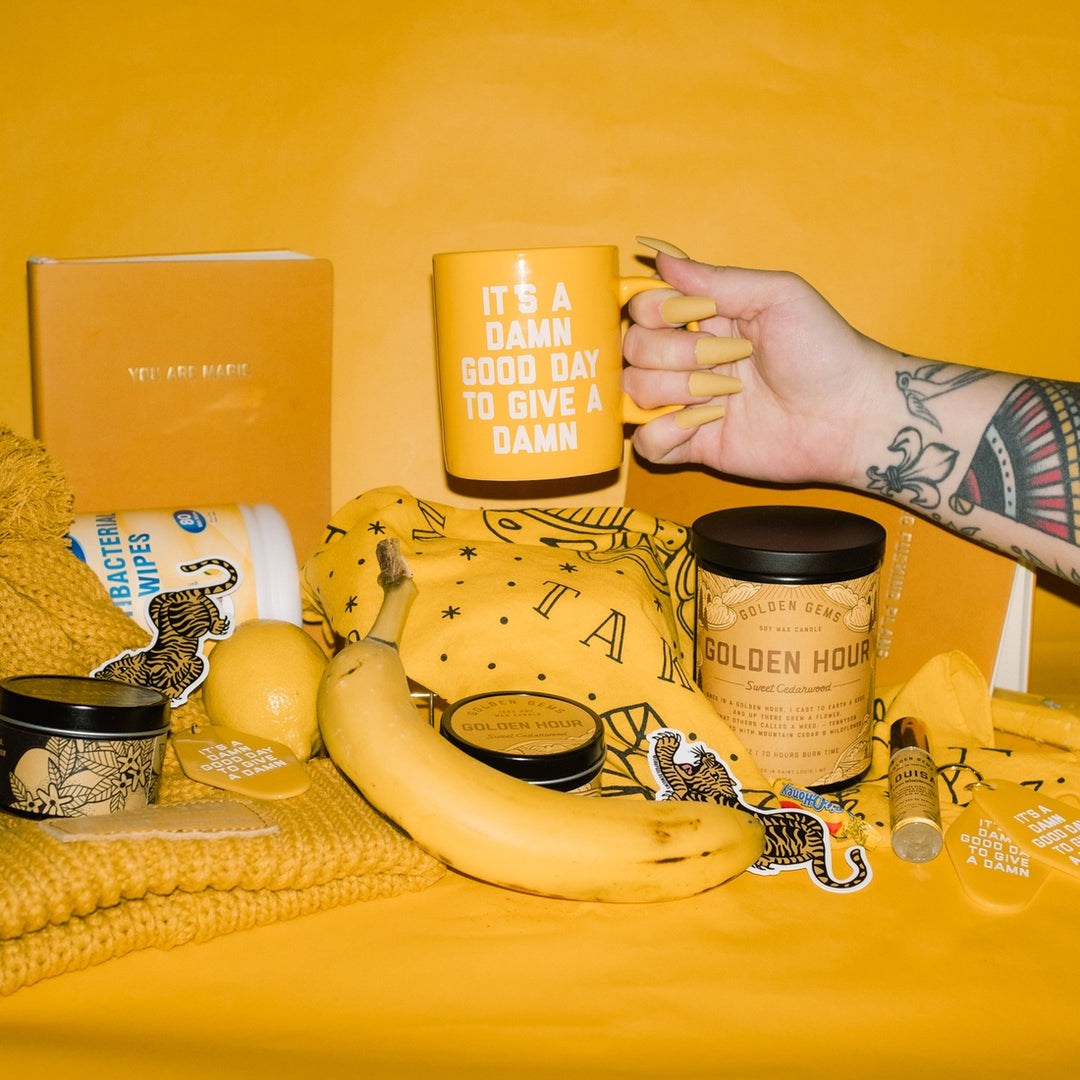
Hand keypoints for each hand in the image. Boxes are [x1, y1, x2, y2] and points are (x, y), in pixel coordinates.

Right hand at [623, 244, 894, 488]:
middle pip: (632, 349)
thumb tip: (661, 258)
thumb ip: (716, 278)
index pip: (642, 308)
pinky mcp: (693, 444)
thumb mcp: (777, 295)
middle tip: (726, 359)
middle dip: (675, 354)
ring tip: (723, 396)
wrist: (849, 415)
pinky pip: (646, 444)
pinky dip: (665, 434)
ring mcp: (687, 403)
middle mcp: (688, 358)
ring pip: (633, 393)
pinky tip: (705, 425)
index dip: (656, 312)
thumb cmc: (824, 350)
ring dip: (674, 392)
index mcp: (704, 318)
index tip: (696, 316)